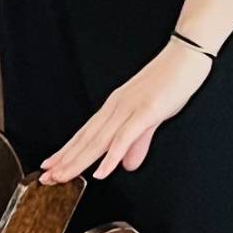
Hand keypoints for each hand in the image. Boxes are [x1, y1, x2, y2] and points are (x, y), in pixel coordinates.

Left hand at [40, 37, 214, 181]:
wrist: (187, 55)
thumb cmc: (170, 82)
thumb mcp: (151, 118)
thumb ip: (138, 143)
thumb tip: (126, 164)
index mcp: (115, 107)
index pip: (85, 134)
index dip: (67, 152)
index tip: (51, 166)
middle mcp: (116, 107)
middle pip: (85, 139)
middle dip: (65, 160)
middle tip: (46, 177)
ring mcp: (129, 108)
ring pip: (98, 140)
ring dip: (79, 160)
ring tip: (62, 176)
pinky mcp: (146, 111)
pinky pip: (125, 137)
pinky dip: (111, 156)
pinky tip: (102, 171)